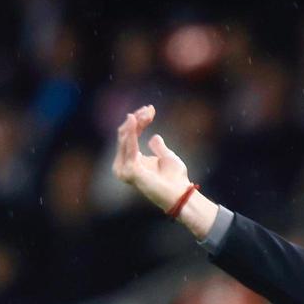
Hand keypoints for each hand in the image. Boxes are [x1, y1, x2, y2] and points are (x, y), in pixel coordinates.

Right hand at [112, 105, 216, 237]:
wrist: (180, 194)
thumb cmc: (175, 179)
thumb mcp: (167, 157)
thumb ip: (158, 147)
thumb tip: (153, 137)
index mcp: (131, 162)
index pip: (130, 136)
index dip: (139, 121)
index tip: (150, 109)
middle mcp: (123, 165)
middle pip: (125, 135)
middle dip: (137, 119)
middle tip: (149, 109)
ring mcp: (124, 169)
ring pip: (125, 137)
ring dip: (136, 122)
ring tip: (146, 112)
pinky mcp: (129, 171)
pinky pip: (129, 146)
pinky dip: (131, 132)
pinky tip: (135, 119)